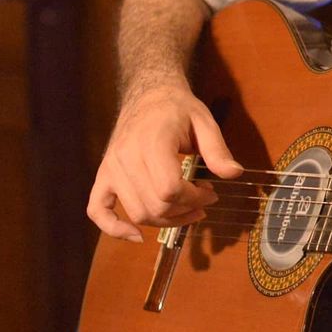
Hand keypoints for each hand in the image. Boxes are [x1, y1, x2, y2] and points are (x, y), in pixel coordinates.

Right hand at [86, 79, 242, 241]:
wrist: (150, 95)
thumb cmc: (179, 108)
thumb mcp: (205, 122)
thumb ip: (218, 150)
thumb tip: (234, 174)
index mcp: (153, 143)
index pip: (169, 189)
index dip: (194, 199)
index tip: (211, 193)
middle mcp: (126, 158)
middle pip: (154, 206)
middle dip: (185, 211)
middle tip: (204, 201)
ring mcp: (111, 169)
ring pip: (136, 212)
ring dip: (165, 221)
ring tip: (187, 209)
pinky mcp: (103, 176)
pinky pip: (97, 210)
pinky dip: (113, 228)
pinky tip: (136, 236)